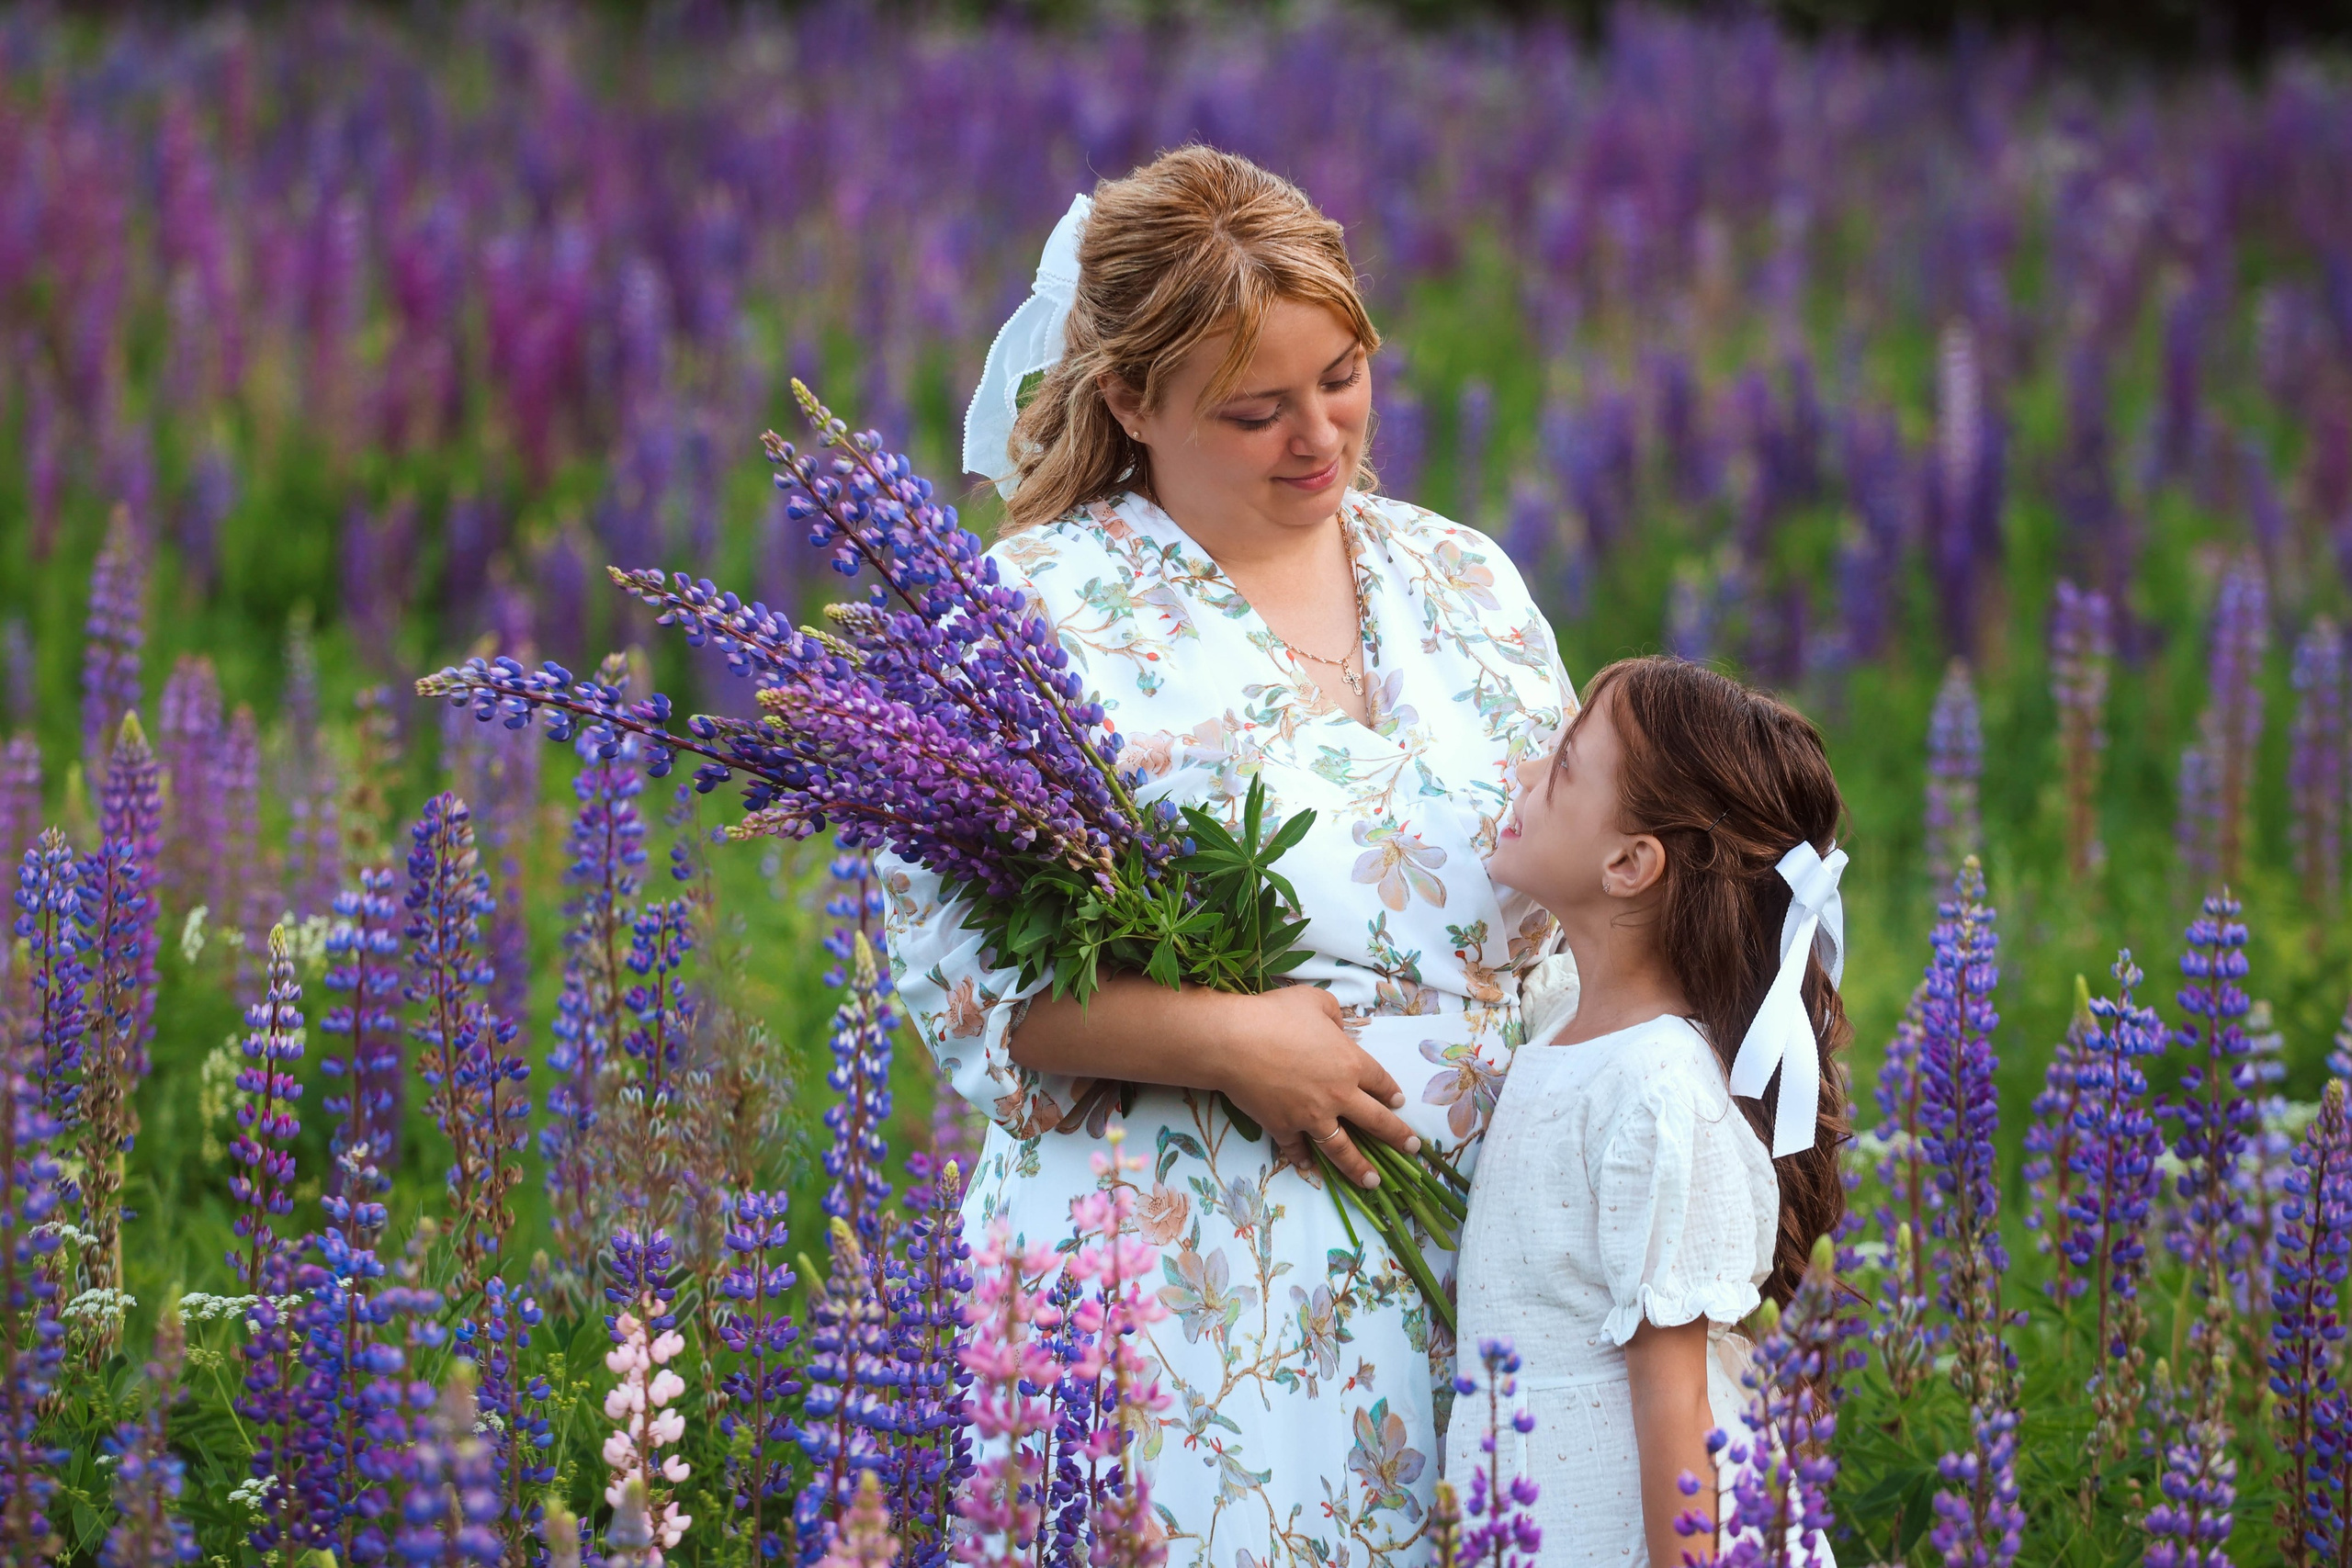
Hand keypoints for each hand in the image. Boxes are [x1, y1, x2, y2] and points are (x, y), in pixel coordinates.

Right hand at [1210, 986, 1419, 1188]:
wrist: (1234, 1041)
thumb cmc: (1275, 1015)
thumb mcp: (1314, 1000)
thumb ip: (1333, 1013)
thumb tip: (1337, 1025)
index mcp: (1351, 1064)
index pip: (1381, 1082)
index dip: (1392, 1093)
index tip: (1399, 1103)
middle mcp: (1339, 1096)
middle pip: (1376, 1121)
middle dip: (1397, 1136)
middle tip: (1412, 1148)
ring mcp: (1311, 1117)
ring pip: (1343, 1149)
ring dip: (1359, 1167)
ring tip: (1373, 1182)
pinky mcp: (1283, 1128)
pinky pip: (1297, 1149)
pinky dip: (1303, 1159)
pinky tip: (1310, 1168)